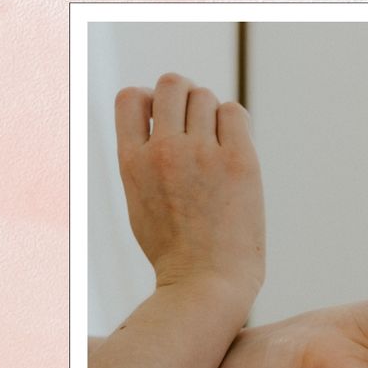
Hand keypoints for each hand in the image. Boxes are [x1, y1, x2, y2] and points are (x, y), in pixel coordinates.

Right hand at [114, 73, 264, 299]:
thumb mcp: (140, 201)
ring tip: (216, 146)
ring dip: (211, 112)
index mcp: (131, 162)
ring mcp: (201, 154)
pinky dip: (234, 122)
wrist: (206, 283)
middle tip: (196, 127)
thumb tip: (161, 113)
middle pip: (172, 84)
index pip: (129, 97)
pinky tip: (234, 147)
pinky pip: (235, 112)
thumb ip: (143, 159)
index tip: (163, 121)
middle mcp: (163, 152)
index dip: (149, 100)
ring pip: (206, 96)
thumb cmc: (175, 250)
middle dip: (184, 97)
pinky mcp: (238, 160)